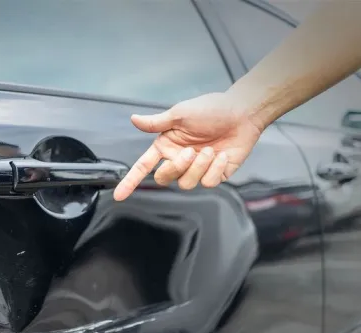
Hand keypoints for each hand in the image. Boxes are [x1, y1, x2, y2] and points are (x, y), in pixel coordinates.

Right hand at [113, 92, 263, 200]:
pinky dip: (215, 169)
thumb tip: (133, 119)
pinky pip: (208, 183)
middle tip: (189, 152)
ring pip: (186, 183)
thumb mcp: (180, 113)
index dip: (130, 181)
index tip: (119, 195)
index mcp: (166, 146)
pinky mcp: (214, 175)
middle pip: (164, 179)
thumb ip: (156, 122)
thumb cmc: (211, 109)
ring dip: (198, 167)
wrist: (242, 113)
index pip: (143, 166)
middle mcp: (179, 159)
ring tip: (209, 150)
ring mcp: (196, 169)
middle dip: (175, 168)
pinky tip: (220, 156)